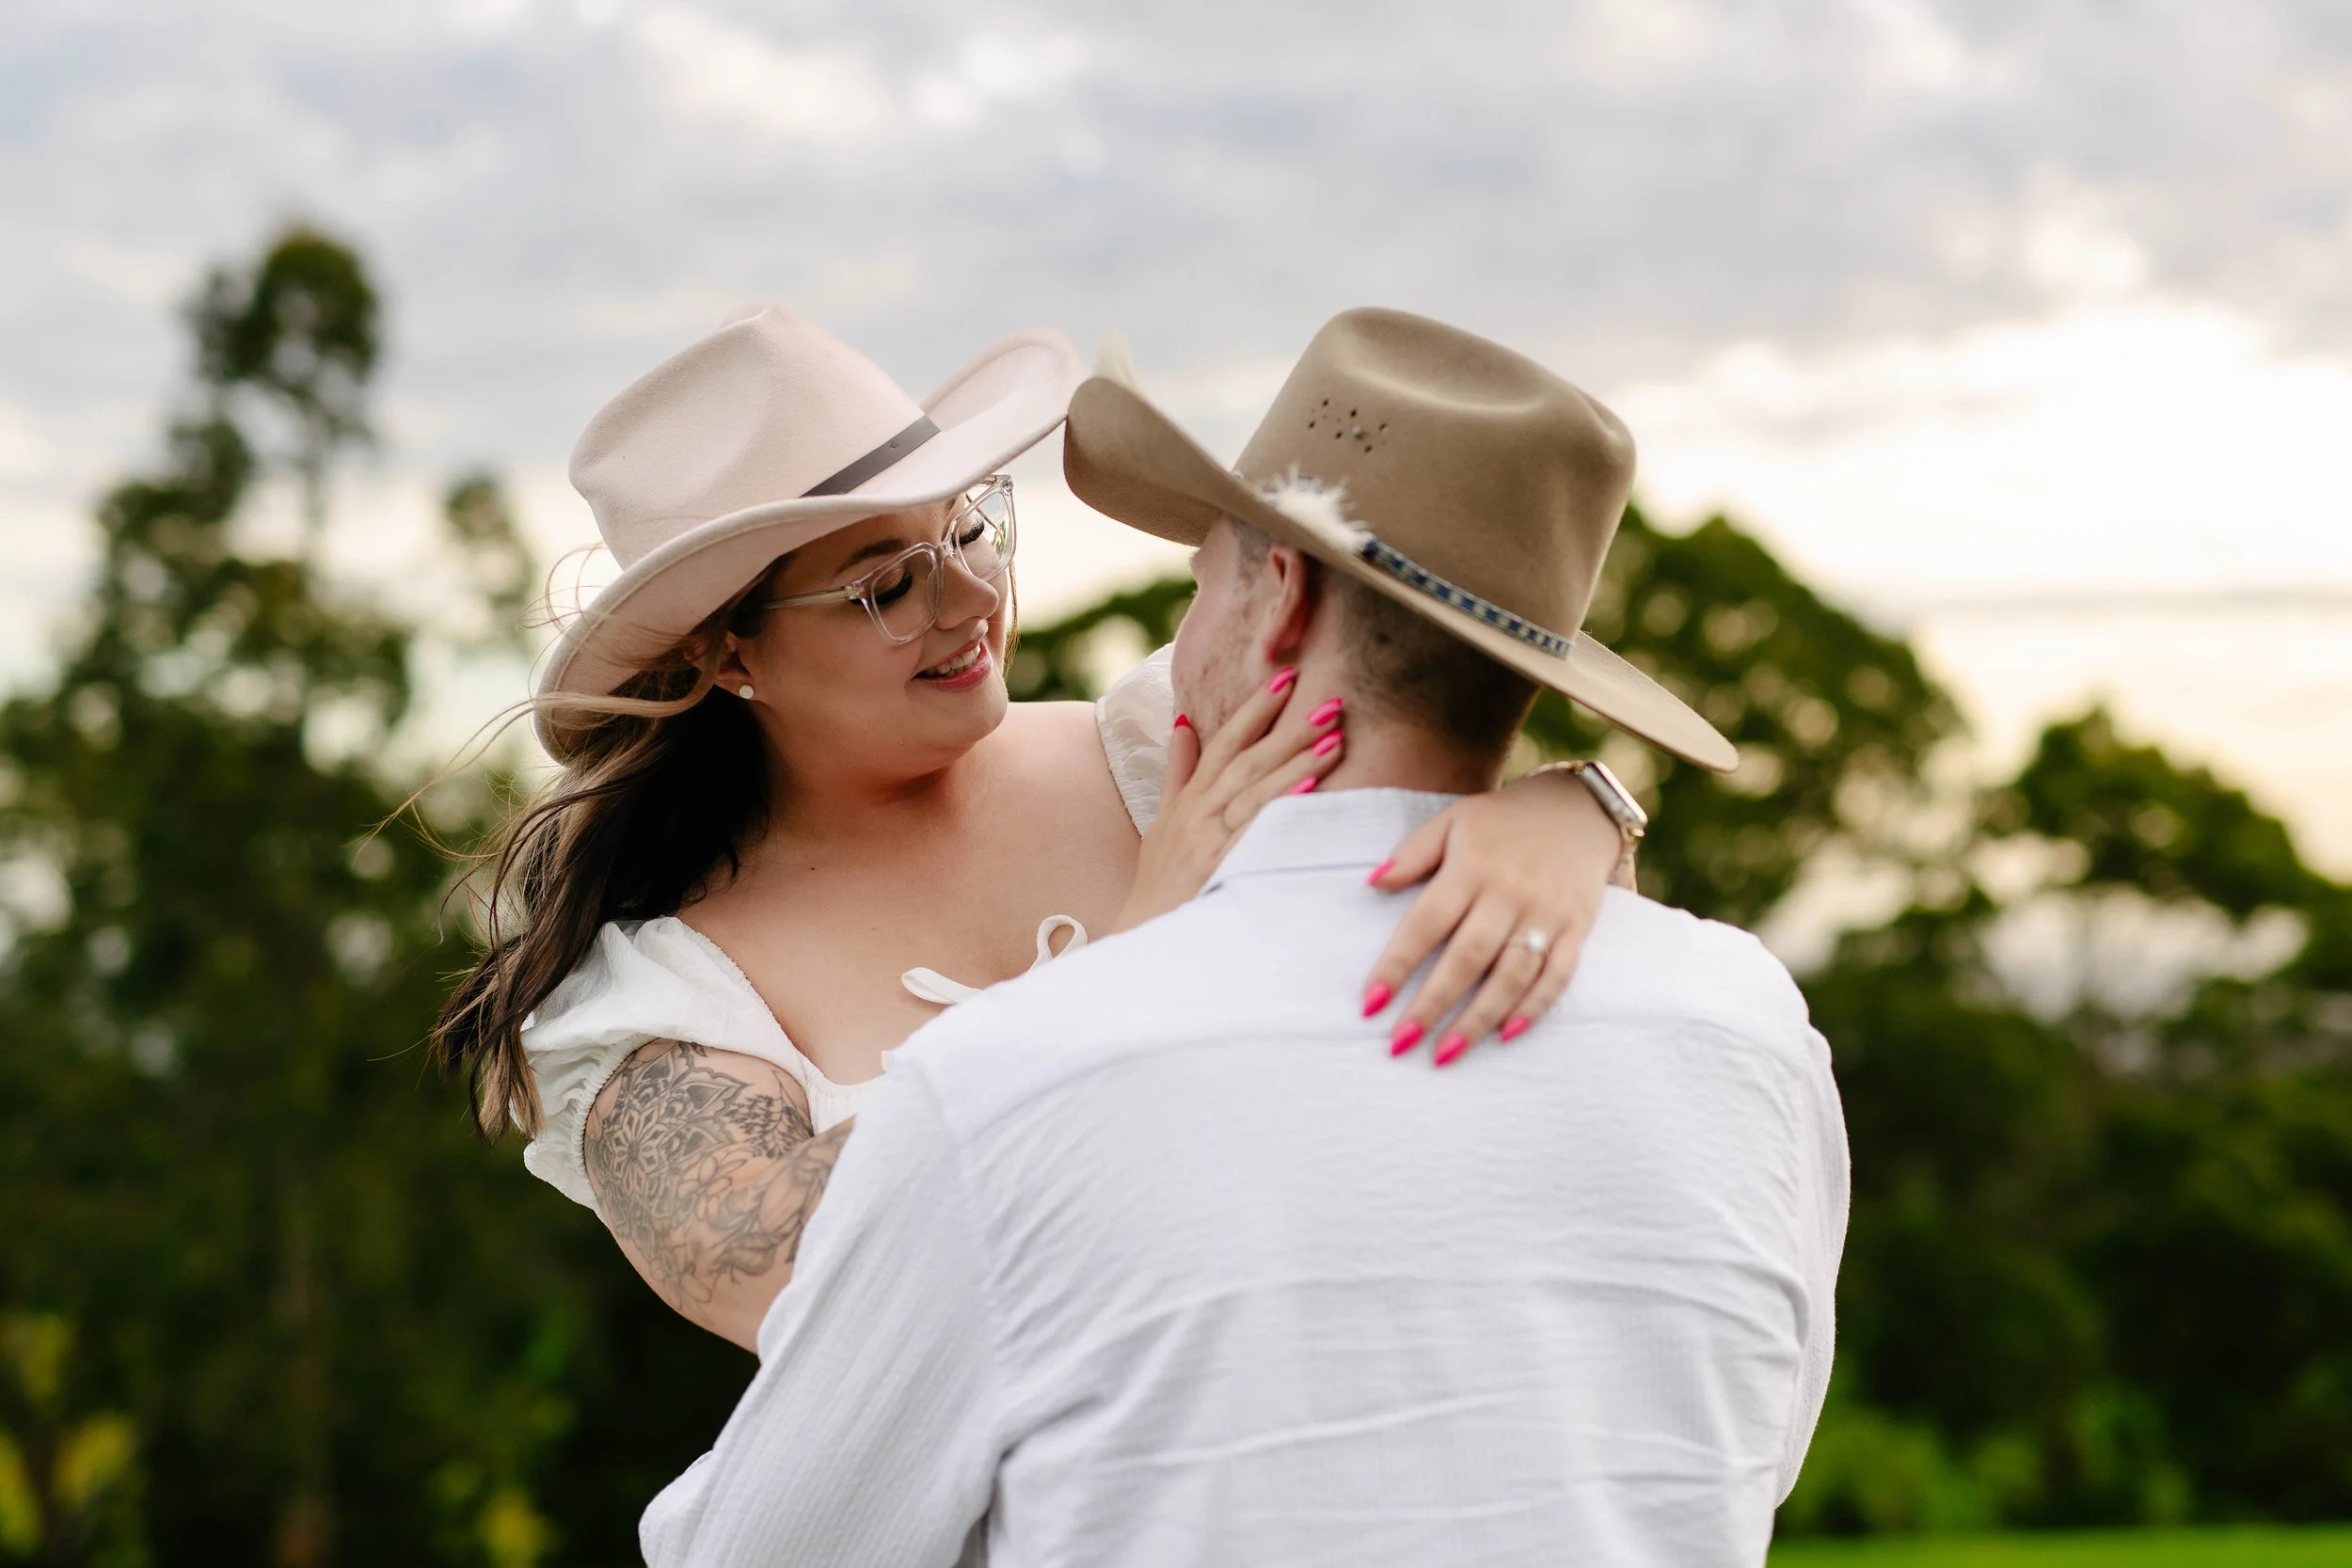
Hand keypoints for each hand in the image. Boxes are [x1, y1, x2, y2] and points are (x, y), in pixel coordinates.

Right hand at [1112, 668, 1346, 930]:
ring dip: (1296, 762)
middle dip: (1290, 729)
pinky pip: (1252, 831)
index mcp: (1191, 798)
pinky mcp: (1217, 867)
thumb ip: (1179, 772)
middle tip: (1332, 702)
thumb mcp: (1163, 822)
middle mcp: (1199, 812)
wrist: (1142, 937)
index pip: (1226, 741)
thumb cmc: (1158, 883)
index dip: (1256, 709)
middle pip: (1248, 759)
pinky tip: (1309, 790)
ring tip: (1335, 738)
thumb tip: (1183, 723)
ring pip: (1255, 789)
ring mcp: (1207, 838)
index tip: (1287, 678)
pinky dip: (1279, 807)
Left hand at [1361, 767, 1632, 1065]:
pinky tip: (1505, 1036)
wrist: (1580, 807)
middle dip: (1432, 1005)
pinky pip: (1558, 975)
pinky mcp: (1578, 928)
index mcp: (1471, 867)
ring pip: (1511, 976)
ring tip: (1445, 1054)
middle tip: (1400, 1044)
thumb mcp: (1452, 821)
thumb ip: (1412, 853)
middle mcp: (1509, 893)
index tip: (1370, 1003)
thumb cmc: (1502, 821)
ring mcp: (1546, 914)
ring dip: (1477, 1019)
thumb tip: (1372, 884)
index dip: (1396, 966)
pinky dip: (1534, 1007)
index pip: (1426, 923)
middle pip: (1467, 958)